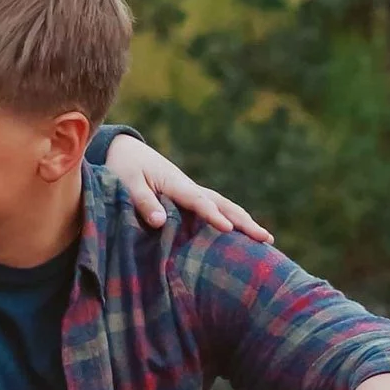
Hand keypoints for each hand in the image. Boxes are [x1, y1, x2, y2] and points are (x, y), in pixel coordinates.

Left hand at [102, 132, 269, 243]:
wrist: (126, 151)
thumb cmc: (124, 168)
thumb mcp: (127, 183)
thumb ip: (143, 201)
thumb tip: (161, 223)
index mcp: (175, 183)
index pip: (199, 201)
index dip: (213, 216)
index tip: (228, 229)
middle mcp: (189, 187)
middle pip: (222, 204)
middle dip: (244, 221)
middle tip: (265, 238)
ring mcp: (192, 192)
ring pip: (224, 205)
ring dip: (244, 220)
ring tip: (266, 239)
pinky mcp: (189, 198)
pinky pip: (215, 209)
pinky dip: (232, 219)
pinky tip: (243, 235)